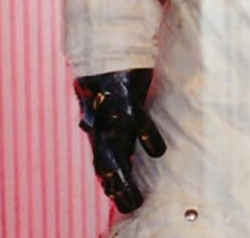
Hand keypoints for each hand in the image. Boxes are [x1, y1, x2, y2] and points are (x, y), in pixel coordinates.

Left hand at [74, 68, 166, 212]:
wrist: (102, 42)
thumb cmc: (104, 69)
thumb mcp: (96, 95)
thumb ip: (98, 113)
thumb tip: (91, 127)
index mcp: (97, 124)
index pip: (100, 161)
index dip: (108, 182)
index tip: (117, 198)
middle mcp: (101, 123)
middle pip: (106, 163)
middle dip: (115, 188)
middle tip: (130, 206)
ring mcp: (113, 112)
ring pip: (115, 152)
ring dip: (123, 178)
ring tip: (133, 199)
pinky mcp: (126, 96)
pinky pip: (137, 122)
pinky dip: (147, 137)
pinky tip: (158, 152)